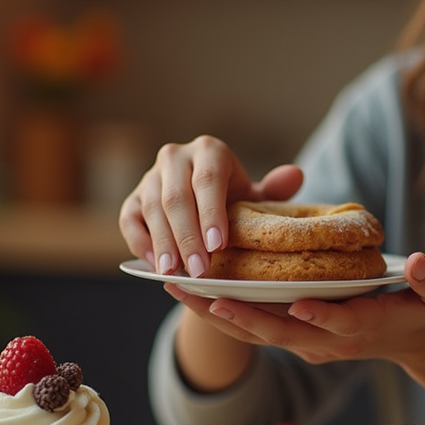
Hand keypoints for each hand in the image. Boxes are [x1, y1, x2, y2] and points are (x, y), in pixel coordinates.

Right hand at [119, 135, 303, 277]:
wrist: (205, 209)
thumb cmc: (235, 203)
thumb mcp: (255, 198)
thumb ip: (274, 191)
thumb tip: (295, 175)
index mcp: (209, 151)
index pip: (208, 180)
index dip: (211, 213)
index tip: (218, 245)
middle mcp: (176, 156)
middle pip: (177, 197)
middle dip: (187, 236)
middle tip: (199, 270)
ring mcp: (150, 176)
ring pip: (152, 209)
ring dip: (163, 243)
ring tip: (175, 273)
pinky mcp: (132, 198)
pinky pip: (130, 220)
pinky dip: (142, 243)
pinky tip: (157, 266)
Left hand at [166, 253, 424, 368]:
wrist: (419, 342)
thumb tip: (422, 264)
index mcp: (363, 328)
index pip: (335, 323)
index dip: (314, 314)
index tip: (290, 302)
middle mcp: (328, 342)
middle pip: (277, 332)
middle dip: (238, 316)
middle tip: (200, 295)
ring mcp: (309, 344)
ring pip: (256, 334)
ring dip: (216, 314)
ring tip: (177, 290)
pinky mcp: (296, 338)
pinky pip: (254, 328)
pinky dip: (223, 312)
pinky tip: (192, 292)